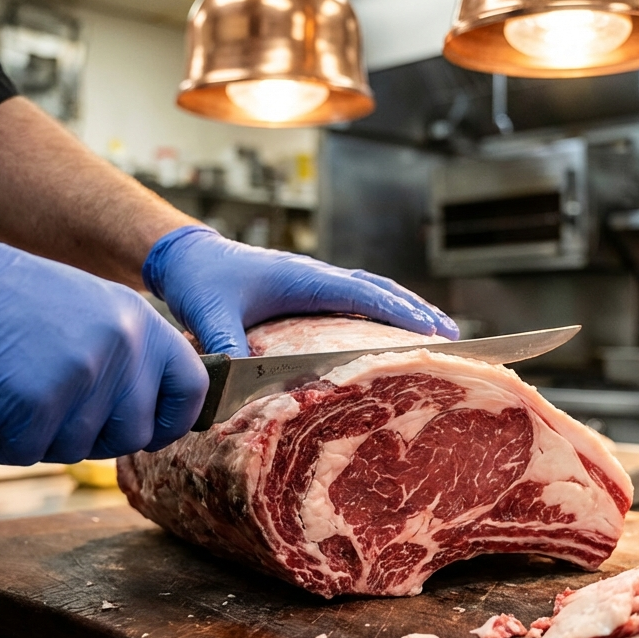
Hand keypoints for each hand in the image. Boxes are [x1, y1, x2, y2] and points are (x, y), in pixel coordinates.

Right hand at [0, 223, 207, 464]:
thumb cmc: (3, 300)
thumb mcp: (89, 310)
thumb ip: (125, 355)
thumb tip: (145, 412)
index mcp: (140, 322)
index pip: (191, 389)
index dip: (171, 420)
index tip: (148, 429)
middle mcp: (122, 349)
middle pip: (135, 434)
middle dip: (95, 438)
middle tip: (52, 411)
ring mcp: (83, 377)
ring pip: (79, 449)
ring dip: (41, 436)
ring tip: (13, 392)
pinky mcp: (38, 404)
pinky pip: (28, 453)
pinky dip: (2, 441)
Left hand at [141, 226, 457, 356]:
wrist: (185, 255)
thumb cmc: (200, 280)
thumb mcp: (208, 315)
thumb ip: (223, 346)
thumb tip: (232, 381)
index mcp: (303, 279)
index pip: (364, 295)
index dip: (400, 313)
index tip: (433, 331)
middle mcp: (315, 277)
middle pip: (380, 291)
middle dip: (418, 312)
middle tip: (453, 336)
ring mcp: (313, 283)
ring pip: (371, 292)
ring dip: (405, 309)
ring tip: (436, 333)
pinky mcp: (305, 292)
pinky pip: (354, 300)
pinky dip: (380, 311)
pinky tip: (388, 332)